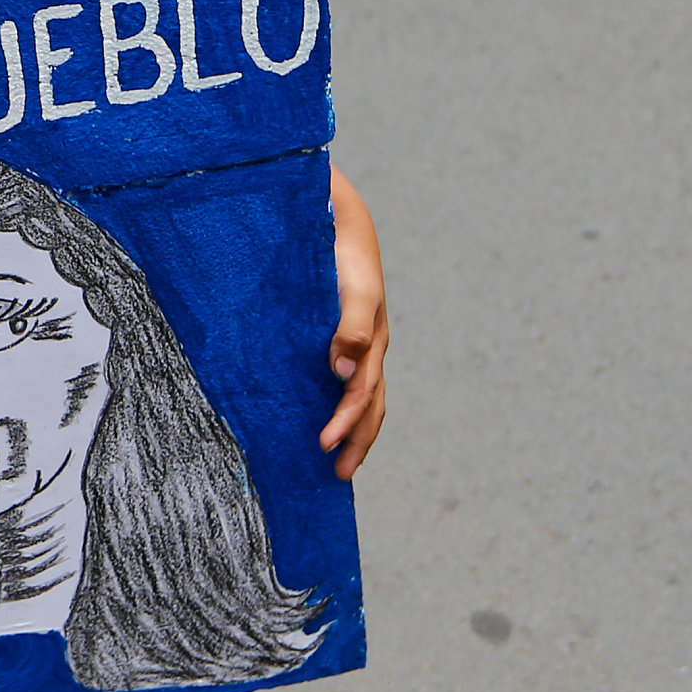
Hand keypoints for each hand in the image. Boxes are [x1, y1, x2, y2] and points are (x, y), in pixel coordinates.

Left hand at [320, 166, 389, 478]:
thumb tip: (344, 373)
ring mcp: (355, 344)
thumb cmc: (343, 252)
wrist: (337, 218)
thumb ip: (351, 326)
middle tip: (338, 474)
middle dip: (356, 440)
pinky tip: (320, 416)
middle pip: (370, 405)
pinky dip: (337, 404)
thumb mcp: (352, 288)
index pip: (363, 396)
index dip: (346, 423)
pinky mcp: (337, 335)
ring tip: (336, 459)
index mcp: (372, 342)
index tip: (324, 446)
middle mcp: (367, 349)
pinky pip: (344, 378)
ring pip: (362, 396)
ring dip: (352, 428)